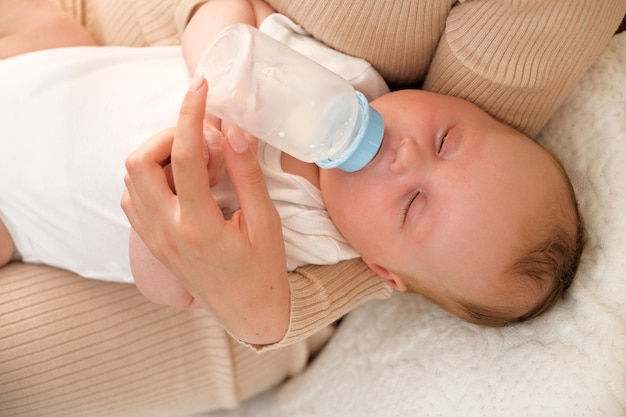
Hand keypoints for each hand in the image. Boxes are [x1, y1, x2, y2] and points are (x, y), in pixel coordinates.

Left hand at [122, 76, 289, 344]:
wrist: (247, 313)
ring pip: (130, 179)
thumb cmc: (263, 270)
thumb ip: (246, 173)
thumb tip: (234, 129)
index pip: (186, 155)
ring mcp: (154, 239)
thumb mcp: (265, 221)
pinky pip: (132, 199)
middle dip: (168, 135)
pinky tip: (179, 180)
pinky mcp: (151, 244)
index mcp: (199, 225)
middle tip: (201, 137)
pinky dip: (148, 177)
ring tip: (194, 160)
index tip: (201, 87)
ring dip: (157, 155)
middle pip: (139, 162)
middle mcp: (167, 231)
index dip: (192, 113)